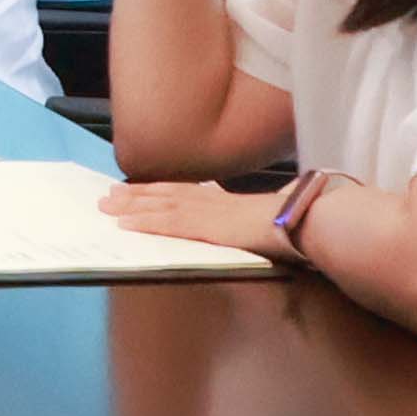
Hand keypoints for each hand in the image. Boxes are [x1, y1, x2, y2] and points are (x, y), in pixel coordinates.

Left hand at [97, 178, 292, 256]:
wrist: (310, 221)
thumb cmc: (299, 222)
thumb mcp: (271, 220)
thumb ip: (257, 218)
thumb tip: (260, 219)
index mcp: (227, 201)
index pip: (185, 192)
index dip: (158, 190)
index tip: (135, 188)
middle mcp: (214, 202)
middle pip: (166, 194)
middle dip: (135, 195)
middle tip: (107, 195)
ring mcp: (209, 212)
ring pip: (160, 206)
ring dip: (130, 206)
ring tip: (106, 205)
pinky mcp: (208, 227)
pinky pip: (168, 224)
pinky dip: (144, 222)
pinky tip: (124, 224)